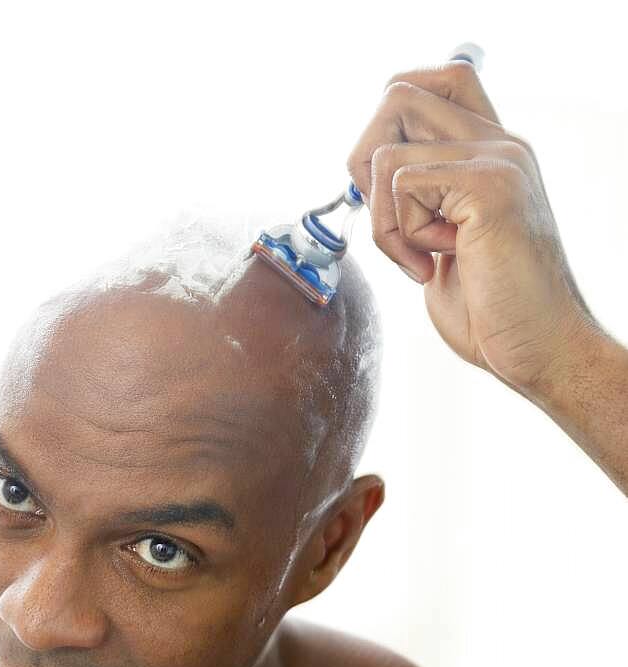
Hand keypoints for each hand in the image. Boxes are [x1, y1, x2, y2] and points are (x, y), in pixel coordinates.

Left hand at [346, 61, 598, 393]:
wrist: (539, 349)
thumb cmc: (493, 311)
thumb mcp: (445, 242)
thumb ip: (423, 198)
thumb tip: (368, 168)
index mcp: (494, 153)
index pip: (442, 79)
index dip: (392, 120)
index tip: (389, 190)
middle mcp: (499, 144)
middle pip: (397, 95)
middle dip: (364, 166)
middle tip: (392, 227)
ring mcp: (497, 159)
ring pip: (385, 150)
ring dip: (384, 220)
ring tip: (420, 259)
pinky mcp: (489, 185)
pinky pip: (399, 183)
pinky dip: (400, 235)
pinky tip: (435, 265)